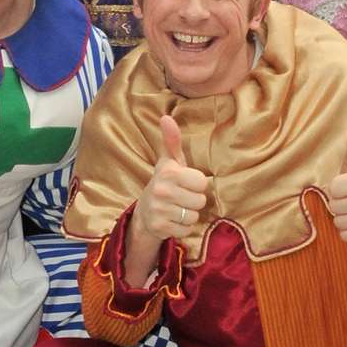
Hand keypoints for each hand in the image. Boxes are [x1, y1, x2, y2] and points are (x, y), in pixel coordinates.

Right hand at [136, 115, 209, 243]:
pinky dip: (183, 227)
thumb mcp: (169, 161)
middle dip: (194, 201)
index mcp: (168, 172)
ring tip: (178, 208)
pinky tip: (173, 220)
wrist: (145, 211)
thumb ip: (171, 140)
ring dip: (189, 214)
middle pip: (200, 201)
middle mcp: (162, 190)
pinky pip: (186, 230)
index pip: (202, 182)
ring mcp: (159, 210)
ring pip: (193, 216)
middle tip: (182, 197)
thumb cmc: (165, 182)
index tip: (186, 183)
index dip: (197, 184)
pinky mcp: (160, 227)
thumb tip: (166, 117)